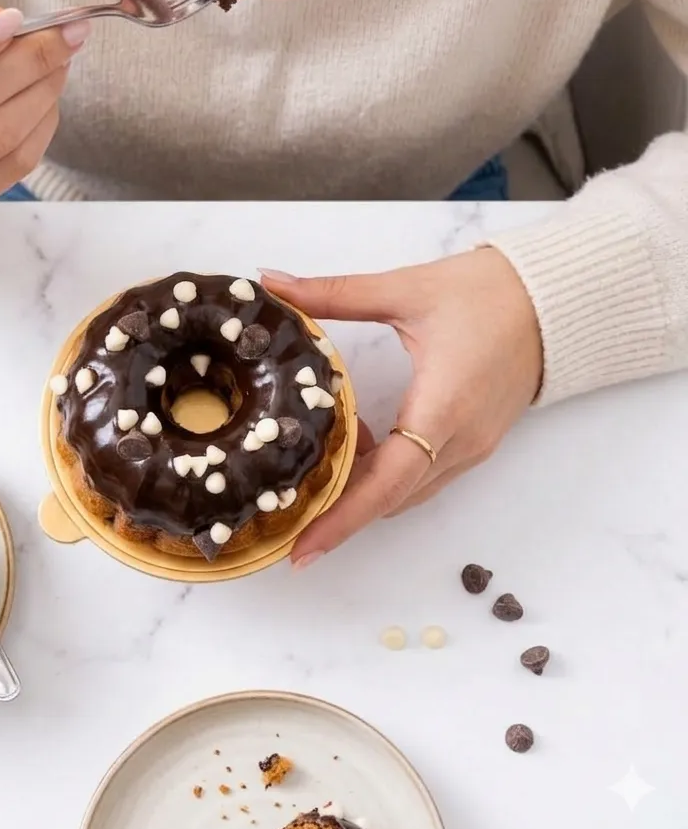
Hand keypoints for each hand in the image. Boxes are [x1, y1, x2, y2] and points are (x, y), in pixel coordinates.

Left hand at [260, 247, 543, 568]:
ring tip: (312, 477)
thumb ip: (334, 293)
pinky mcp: (476, 441)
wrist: (557, 298)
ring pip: (408, 491)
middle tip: (286, 512)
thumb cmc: (488, 292)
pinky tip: (359, 442)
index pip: (387, 482)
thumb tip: (271, 281)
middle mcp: (461, 441)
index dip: (342, 518)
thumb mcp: (403, 290)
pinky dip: (388, 473)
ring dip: (363, 490)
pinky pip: (425, 475)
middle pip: (391, 497)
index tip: (303, 547)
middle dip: (339, 511)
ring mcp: (473, 446)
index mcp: (443, 408)